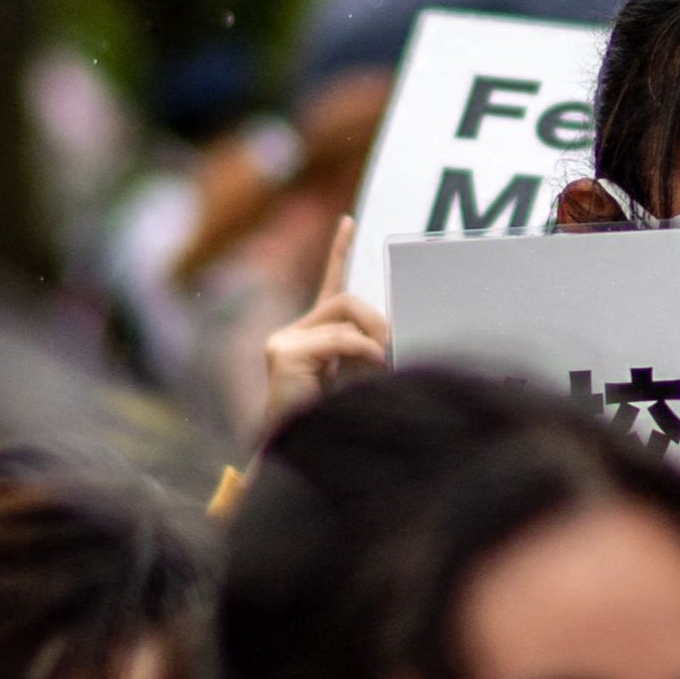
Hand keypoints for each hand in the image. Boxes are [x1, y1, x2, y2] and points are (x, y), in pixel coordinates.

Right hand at [262, 217, 389, 429]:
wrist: (304, 457)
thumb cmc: (333, 420)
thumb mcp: (359, 376)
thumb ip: (369, 348)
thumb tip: (394, 329)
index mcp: (311, 336)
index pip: (329, 284)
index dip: (339, 251)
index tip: (349, 221)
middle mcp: (292, 334)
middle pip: (344, 299)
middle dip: (376, 319)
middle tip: (396, 345)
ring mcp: (283, 342)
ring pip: (344, 316)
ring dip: (373, 338)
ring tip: (386, 363)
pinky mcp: (283, 354)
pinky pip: (339, 339)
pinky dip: (363, 351)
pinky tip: (373, 366)